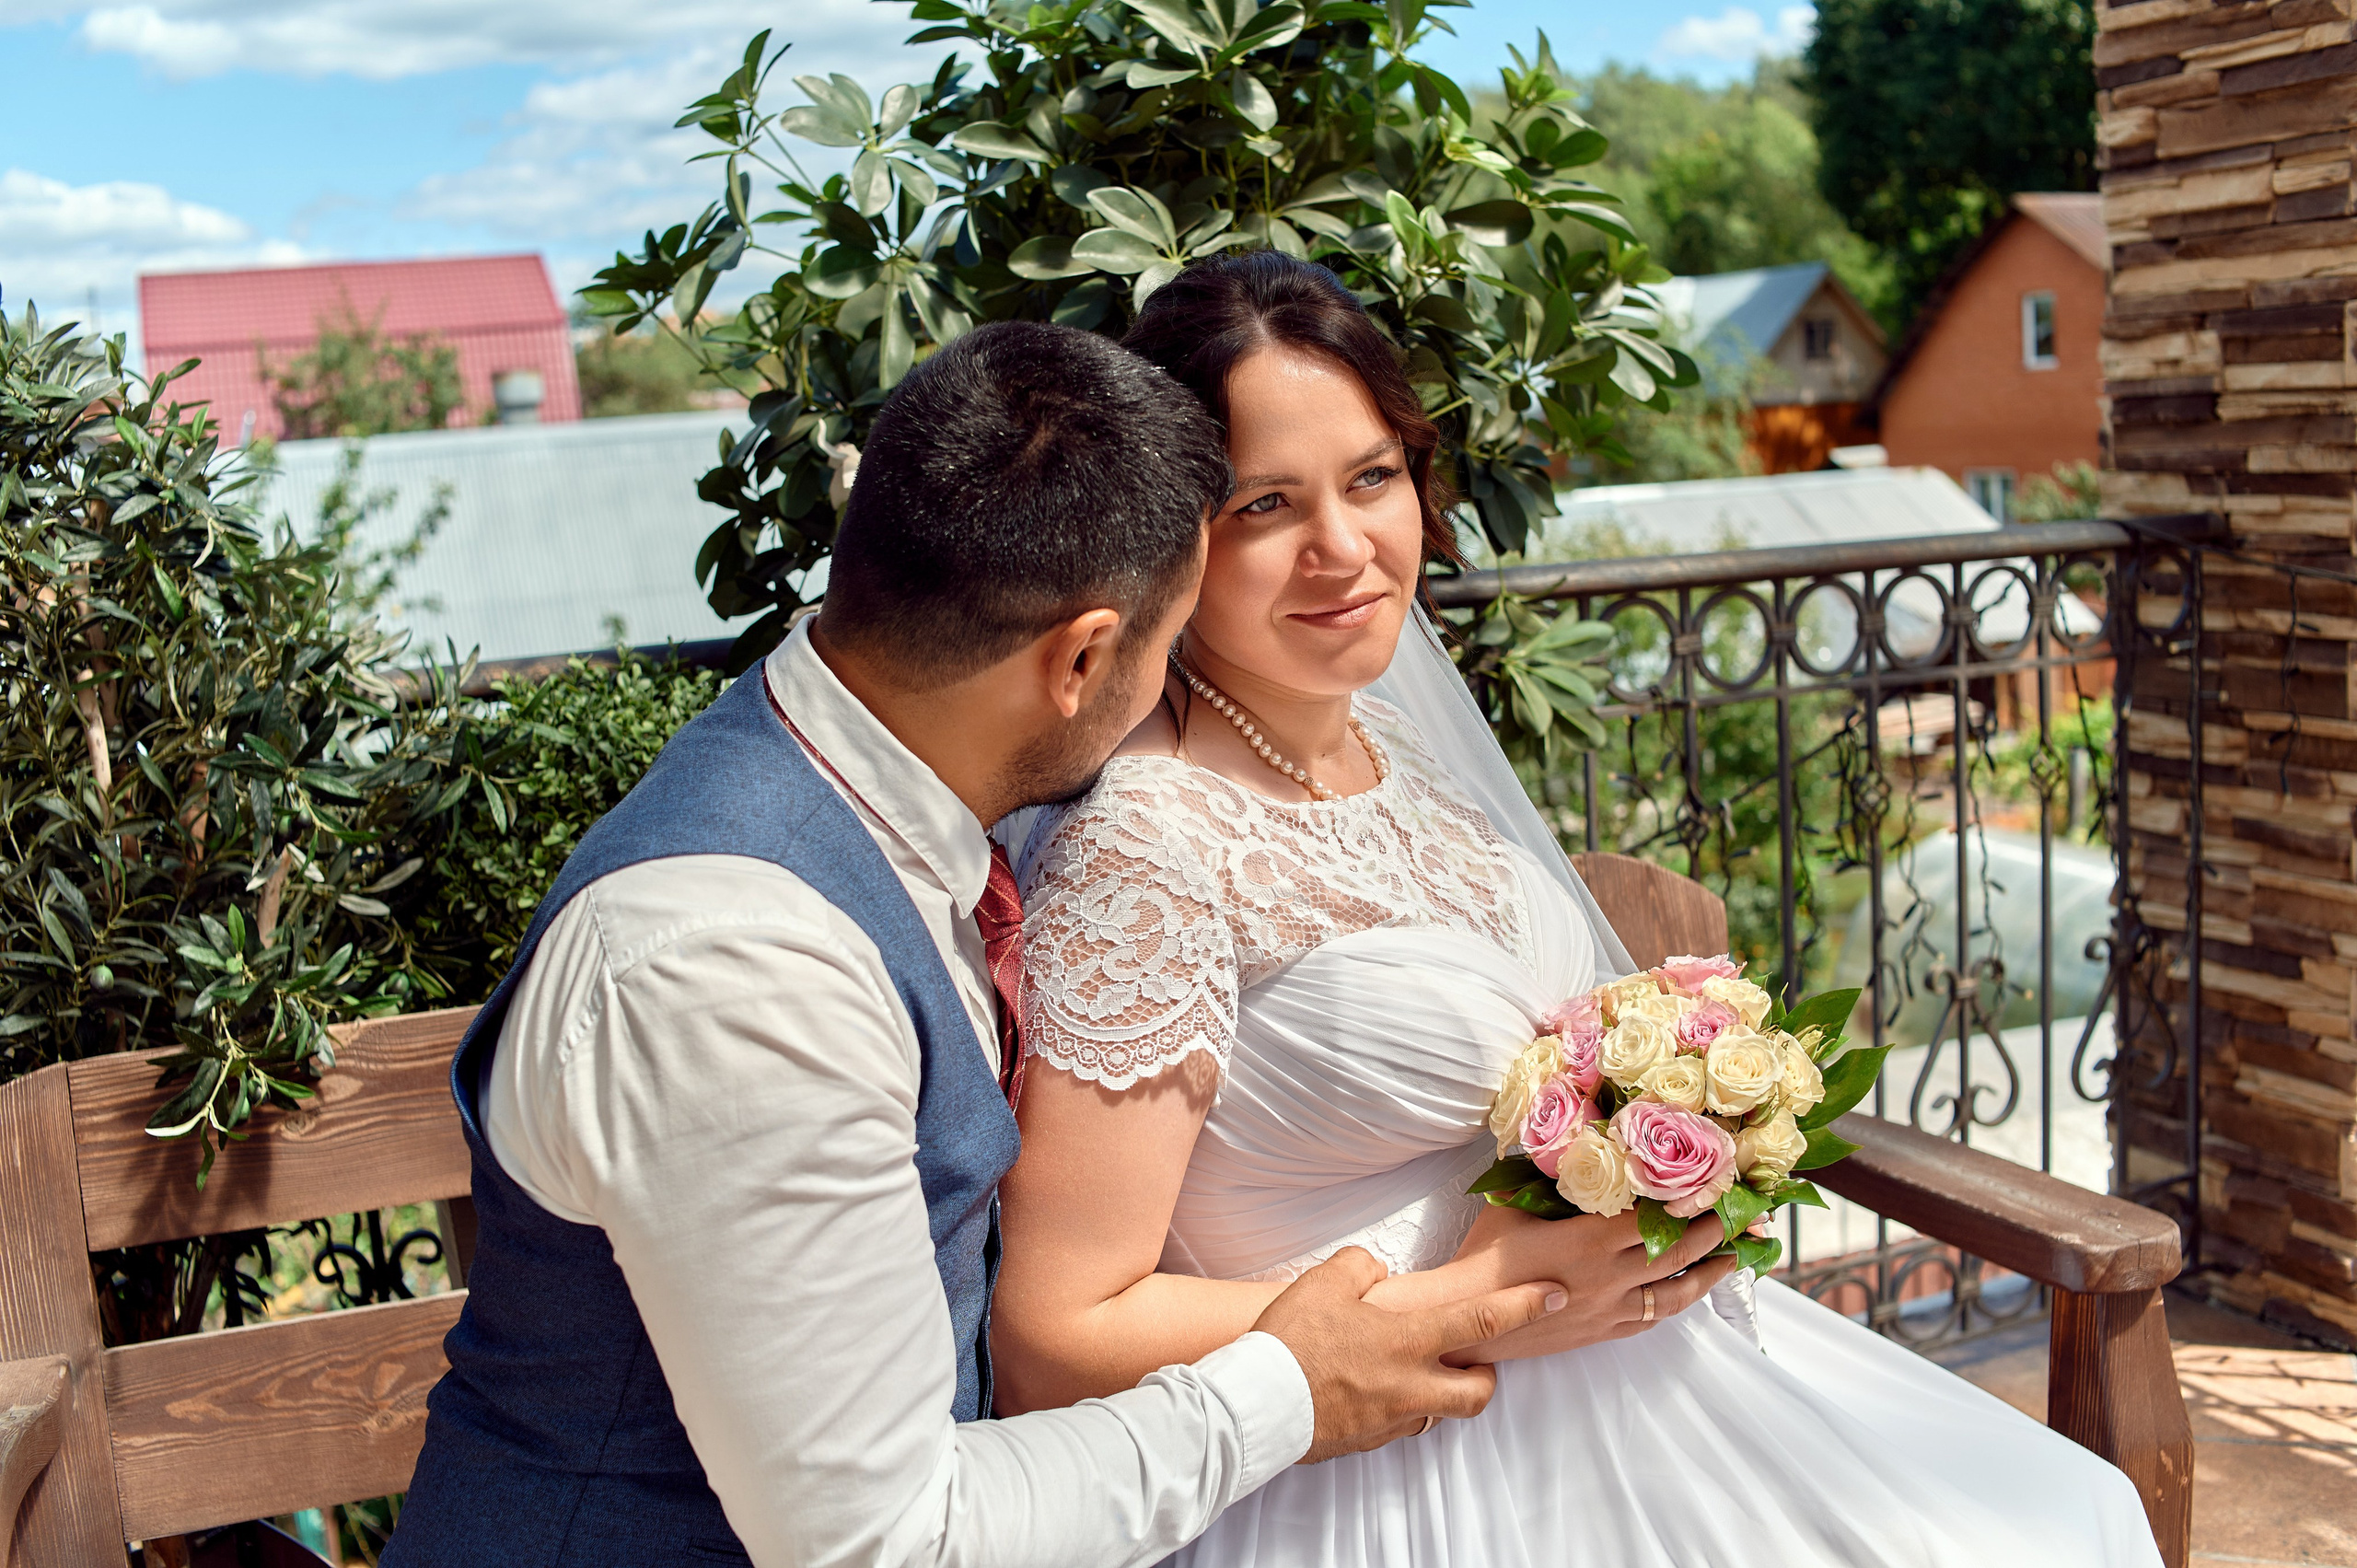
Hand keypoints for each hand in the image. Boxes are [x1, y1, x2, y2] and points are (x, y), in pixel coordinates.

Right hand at [1250, 1246, 1565, 1462]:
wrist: (1258, 1403)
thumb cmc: (1292, 1340)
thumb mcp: (1325, 1281)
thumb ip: (1360, 1268)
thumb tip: (1375, 1272)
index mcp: (1407, 1340)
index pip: (1482, 1319)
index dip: (1523, 1305)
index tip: (1555, 1296)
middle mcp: (1411, 1384)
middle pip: (1479, 1392)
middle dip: (1488, 1377)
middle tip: (1473, 1360)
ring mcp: (1392, 1418)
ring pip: (1440, 1414)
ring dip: (1441, 1395)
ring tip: (1417, 1374)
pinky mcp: (1370, 1440)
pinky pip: (1400, 1426)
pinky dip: (1398, 1409)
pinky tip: (1372, 1392)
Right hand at [1439, 1205, 1738, 1363]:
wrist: (1467, 1318)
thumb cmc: (1485, 1255)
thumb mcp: (1513, 1203)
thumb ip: (1546, 1176)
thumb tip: (1566, 1138)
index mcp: (1591, 1240)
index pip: (1655, 1215)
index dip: (1689, 1199)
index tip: (1717, 1184)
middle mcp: (1610, 1277)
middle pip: (1677, 1252)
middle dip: (1713, 1232)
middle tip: (1742, 1216)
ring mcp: (1610, 1309)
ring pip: (1674, 1293)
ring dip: (1708, 1274)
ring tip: (1734, 1260)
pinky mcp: (1602, 1331)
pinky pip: (1651, 1319)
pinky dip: (1675, 1303)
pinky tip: (1685, 1293)